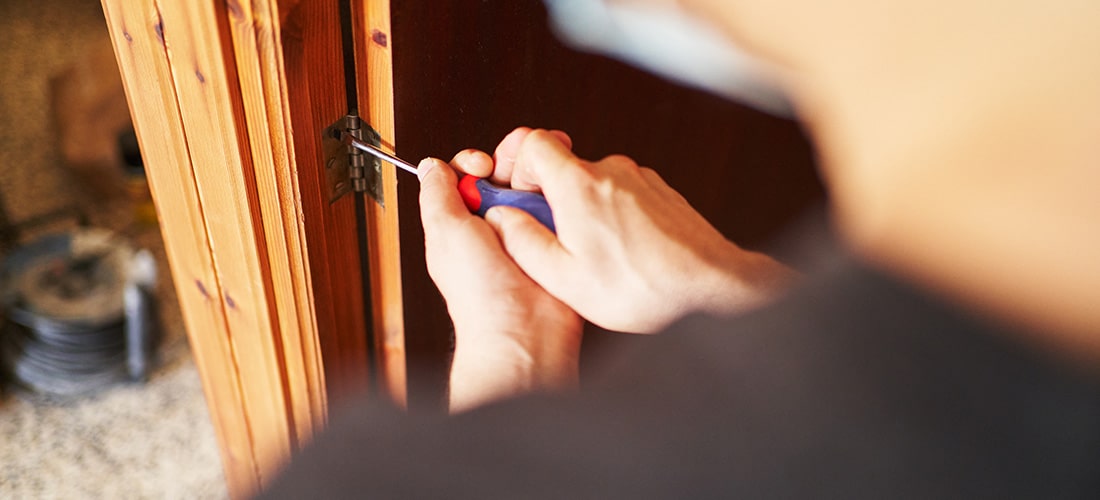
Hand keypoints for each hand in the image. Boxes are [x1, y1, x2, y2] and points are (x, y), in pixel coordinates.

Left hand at [418, 154, 582, 412]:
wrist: (523, 332)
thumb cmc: (480, 296)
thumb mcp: (445, 232)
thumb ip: (437, 193)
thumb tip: (431, 166)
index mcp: (461, 225)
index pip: (466, 176)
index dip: (474, 162)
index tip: (483, 165)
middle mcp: (494, 229)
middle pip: (503, 176)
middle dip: (512, 161)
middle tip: (522, 159)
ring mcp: (527, 235)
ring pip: (533, 189)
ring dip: (538, 180)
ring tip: (543, 178)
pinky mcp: (555, 243)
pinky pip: (560, 209)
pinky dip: (561, 200)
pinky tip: (560, 199)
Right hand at [480, 127, 795, 333]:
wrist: (710, 286)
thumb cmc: (643, 287)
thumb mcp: (564, 278)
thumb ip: (522, 242)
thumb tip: (501, 220)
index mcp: (579, 185)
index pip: (532, 142)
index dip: (515, 166)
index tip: (516, 195)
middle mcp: (610, 171)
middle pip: (562, 167)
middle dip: (547, 199)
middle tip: (551, 238)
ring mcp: (639, 179)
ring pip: (591, 184)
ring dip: (581, 211)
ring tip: (592, 254)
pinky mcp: (660, 192)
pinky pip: (620, 195)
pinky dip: (610, 216)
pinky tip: (620, 252)